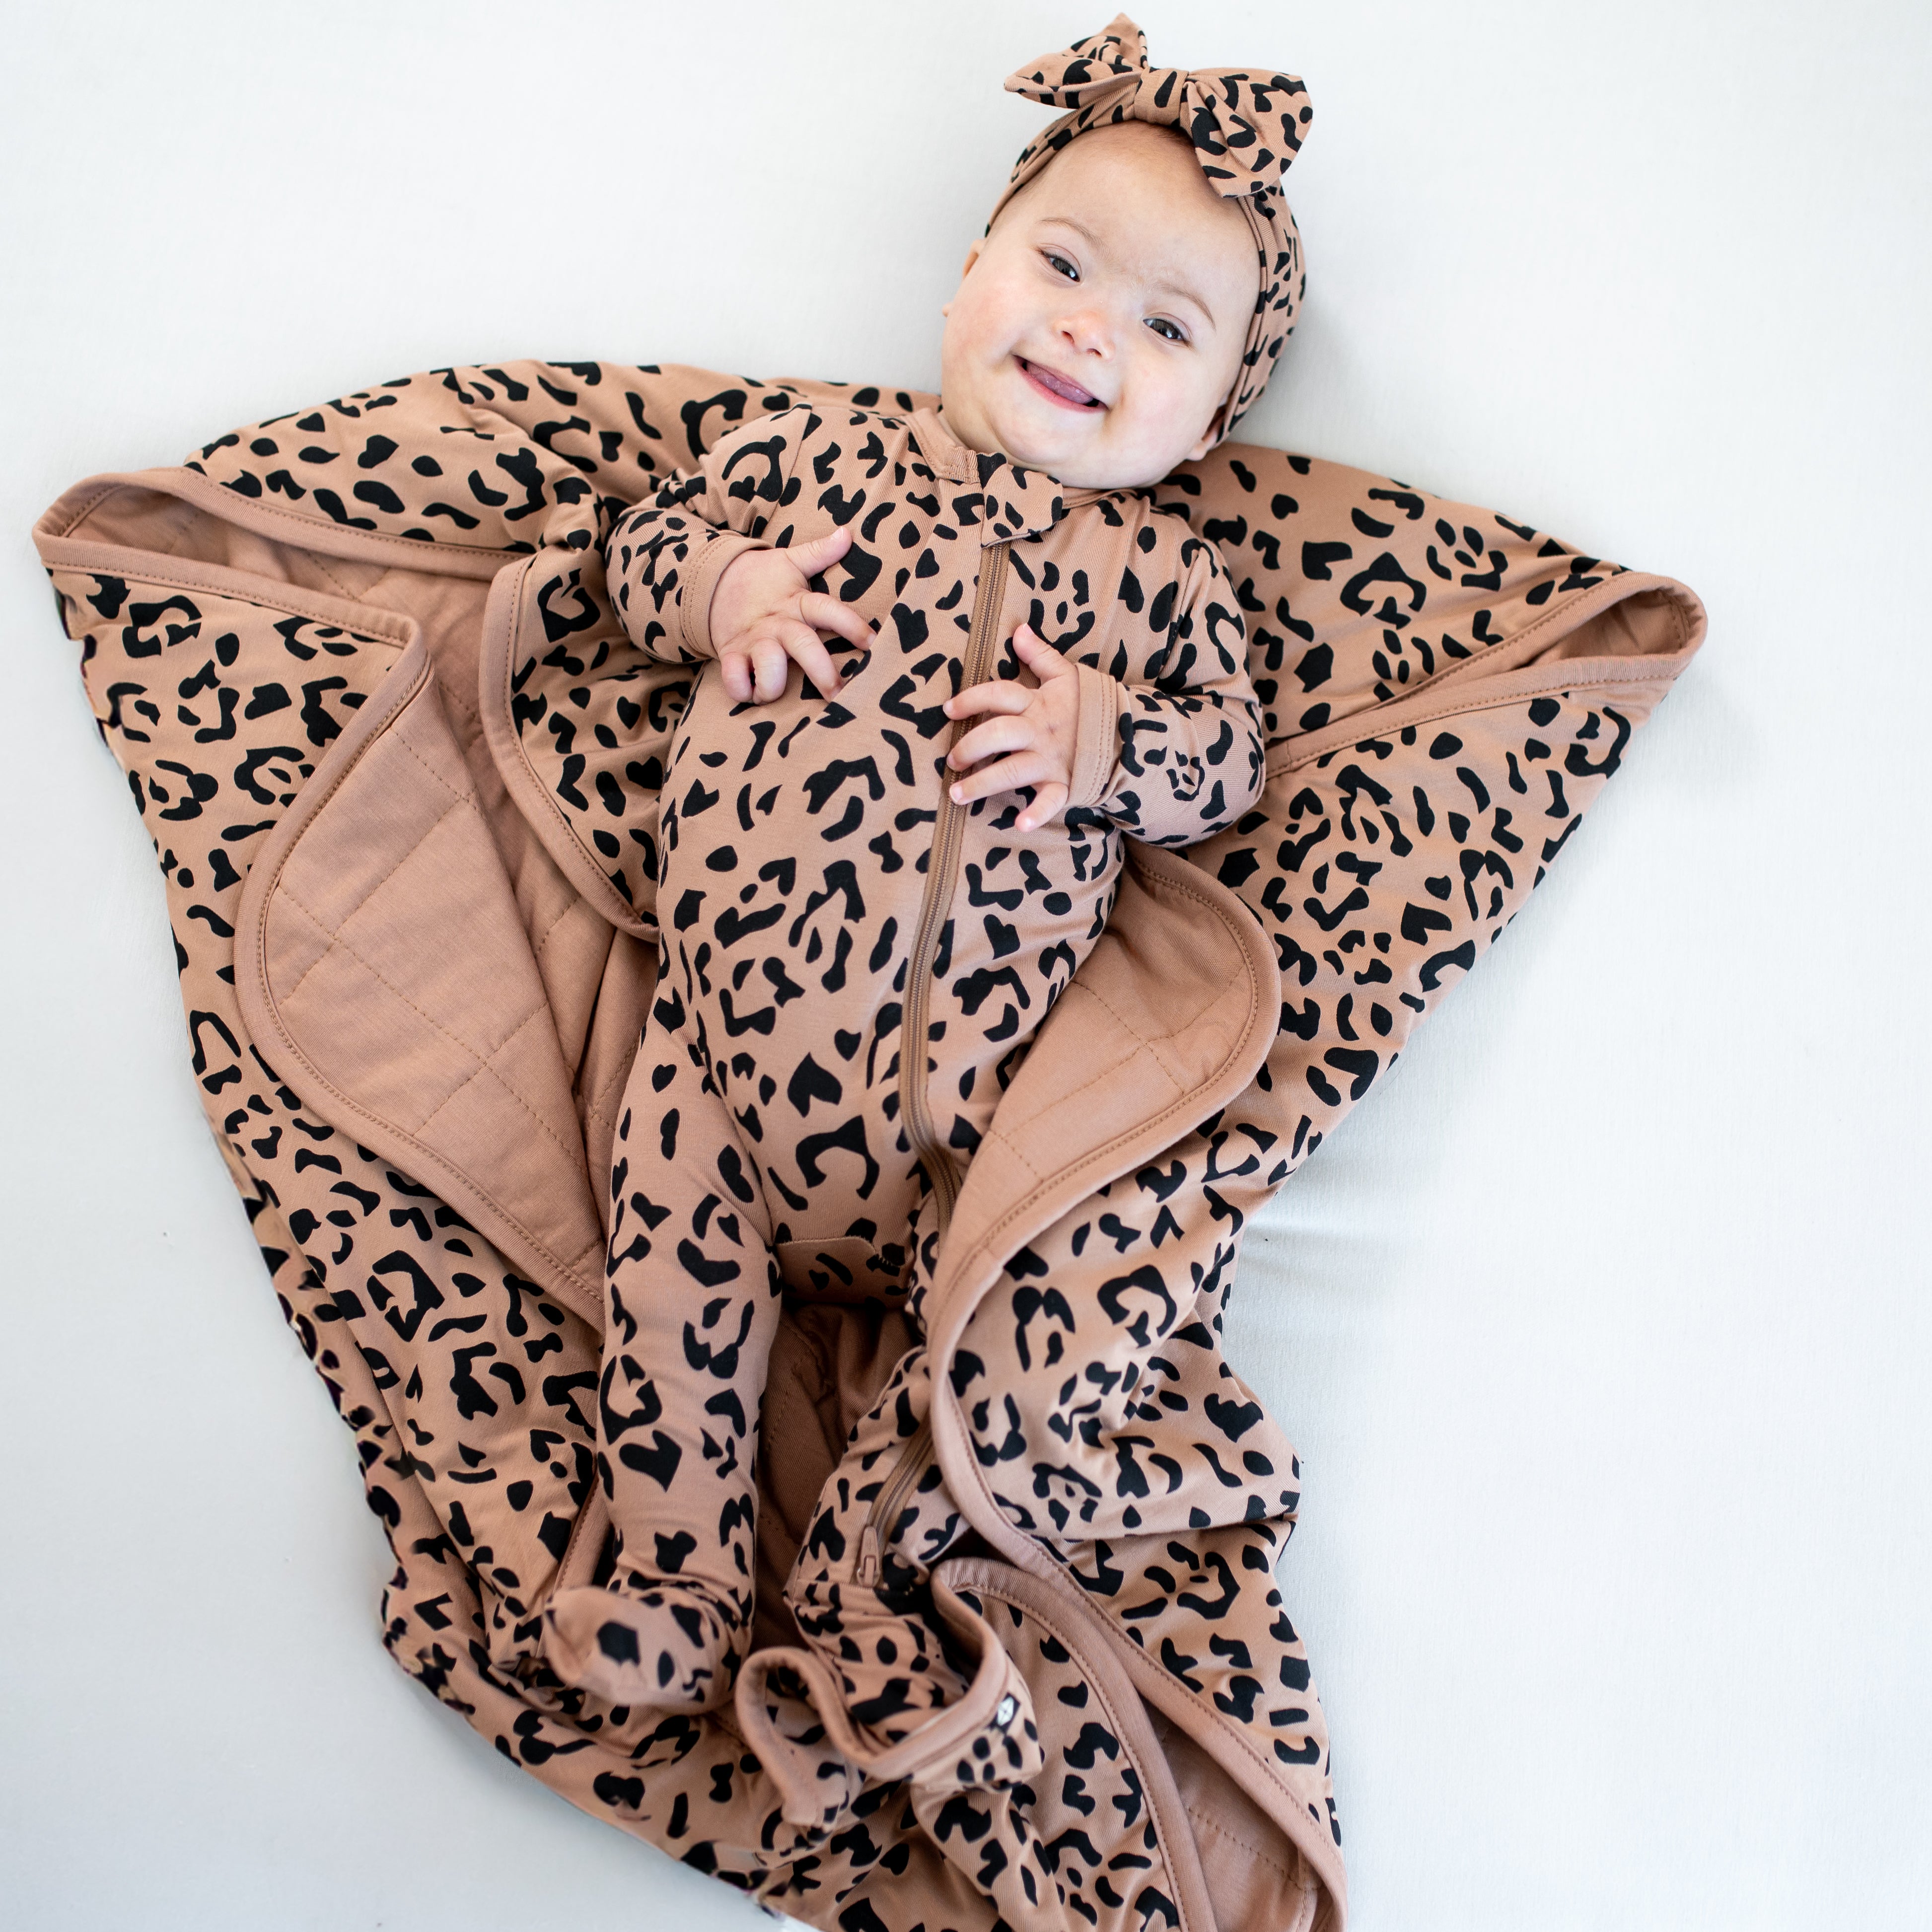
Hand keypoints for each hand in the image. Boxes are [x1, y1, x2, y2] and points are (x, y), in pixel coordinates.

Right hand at [710, 526, 874, 701]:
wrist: (711, 581)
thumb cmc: (761, 579)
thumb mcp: (789, 562)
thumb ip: (819, 552)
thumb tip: (847, 533)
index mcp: (796, 601)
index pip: (827, 610)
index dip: (850, 625)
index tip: (873, 643)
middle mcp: (777, 623)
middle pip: (802, 645)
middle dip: (822, 671)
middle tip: (839, 695)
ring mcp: (753, 640)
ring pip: (767, 668)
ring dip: (774, 686)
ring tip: (778, 694)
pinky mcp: (731, 654)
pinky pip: (734, 680)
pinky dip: (742, 691)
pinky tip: (752, 694)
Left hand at [942, 625, 1077, 832]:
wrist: (1129, 735)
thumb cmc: (1090, 705)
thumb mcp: (1067, 675)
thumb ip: (1040, 655)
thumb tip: (1018, 630)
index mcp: (1038, 704)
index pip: (998, 695)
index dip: (971, 700)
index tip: (948, 710)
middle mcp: (1040, 732)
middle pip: (998, 734)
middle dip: (970, 747)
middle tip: (951, 760)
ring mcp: (1051, 760)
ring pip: (1012, 770)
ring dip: (983, 783)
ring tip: (956, 795)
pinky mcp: (1065, 784)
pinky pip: (1051, 801)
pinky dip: (1037, 814)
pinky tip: (1019, 825)